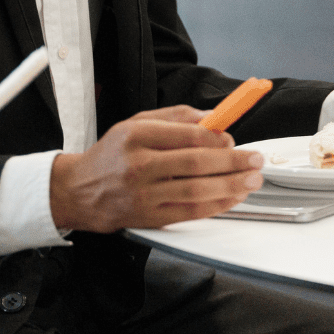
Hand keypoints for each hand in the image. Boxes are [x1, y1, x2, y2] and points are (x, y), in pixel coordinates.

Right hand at [49, 105, 262, 232]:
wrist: (78, 192)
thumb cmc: (112, 154)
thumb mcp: (136, 123)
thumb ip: (176, 117)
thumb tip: (213, 118)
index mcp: (136, 136)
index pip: (186, 135)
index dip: (217, 138)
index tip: (234, 138)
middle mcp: (139, 165)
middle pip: (195, 163)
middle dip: (232, 162)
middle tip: (255, 160)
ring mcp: (144, 195)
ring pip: (195, 191)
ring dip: (231, 186)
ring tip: (252, 180)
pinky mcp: (149, 217)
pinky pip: (190, 212)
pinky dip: (216, 205)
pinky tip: (233, 197)